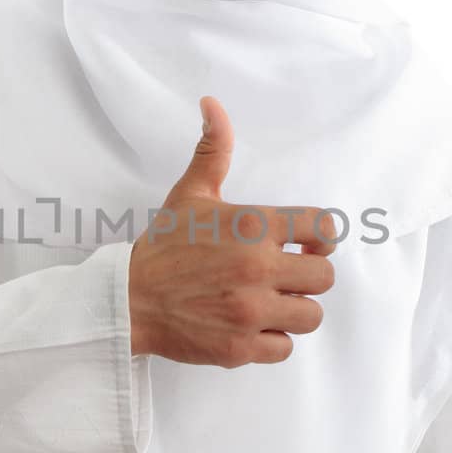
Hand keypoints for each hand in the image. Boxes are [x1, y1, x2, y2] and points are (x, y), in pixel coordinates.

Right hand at [127, 94, 337, 364]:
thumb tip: (211, 104)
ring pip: (311, 316)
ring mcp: (251, 311)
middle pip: (324, 277)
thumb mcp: (190, 194)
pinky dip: (272, 340)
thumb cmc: (163, 246)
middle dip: (308, 276)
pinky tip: (252, 326)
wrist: (127, 299)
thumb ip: (213, 150)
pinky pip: (285, 348)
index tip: (306, 244)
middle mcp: (258, 268)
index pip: (325, 228)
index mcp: (253, 227)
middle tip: (284, 276)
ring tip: (269, 303)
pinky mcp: (240, 348)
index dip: (322, 237)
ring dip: (294, 310)